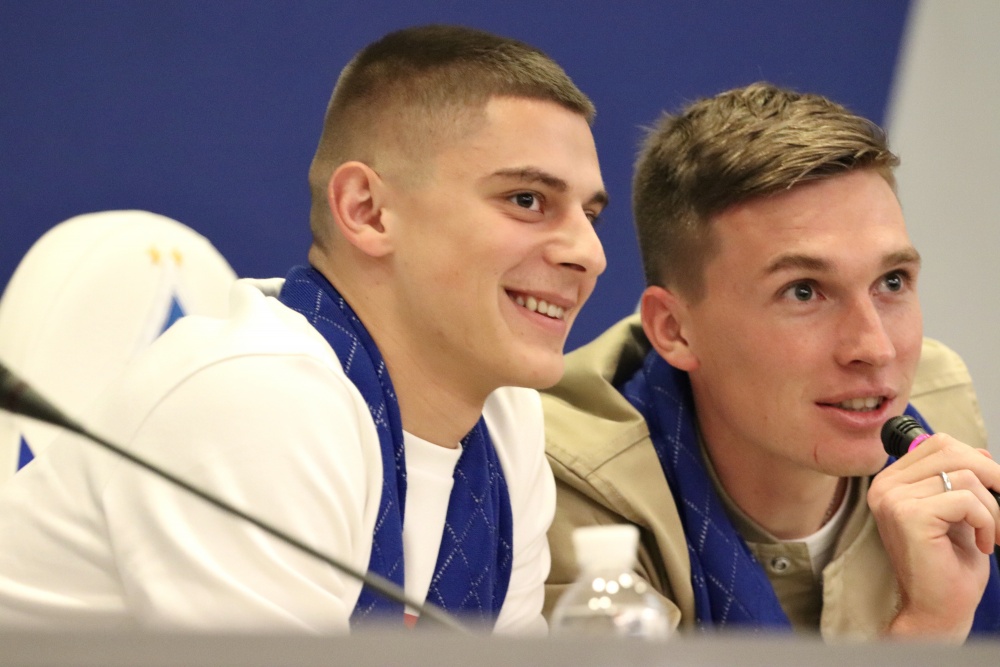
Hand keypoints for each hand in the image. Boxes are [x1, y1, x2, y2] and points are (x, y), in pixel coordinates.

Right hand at [867, 433, 999, 640]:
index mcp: (891, 482)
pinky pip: (966, 501)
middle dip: (992, 477)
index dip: (975, 460)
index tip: (993, 490)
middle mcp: (885, 486)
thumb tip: (980, 454)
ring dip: (992, 509)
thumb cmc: (947, 565)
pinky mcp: (909, 516)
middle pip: (951, 451)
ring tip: (992, 535)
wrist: (936, 610)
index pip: (938, 444)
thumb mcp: (955, 513)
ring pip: (964, 477)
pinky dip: (987, 522)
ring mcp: (893, 500)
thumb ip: (957, 481)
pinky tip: (983, 544)